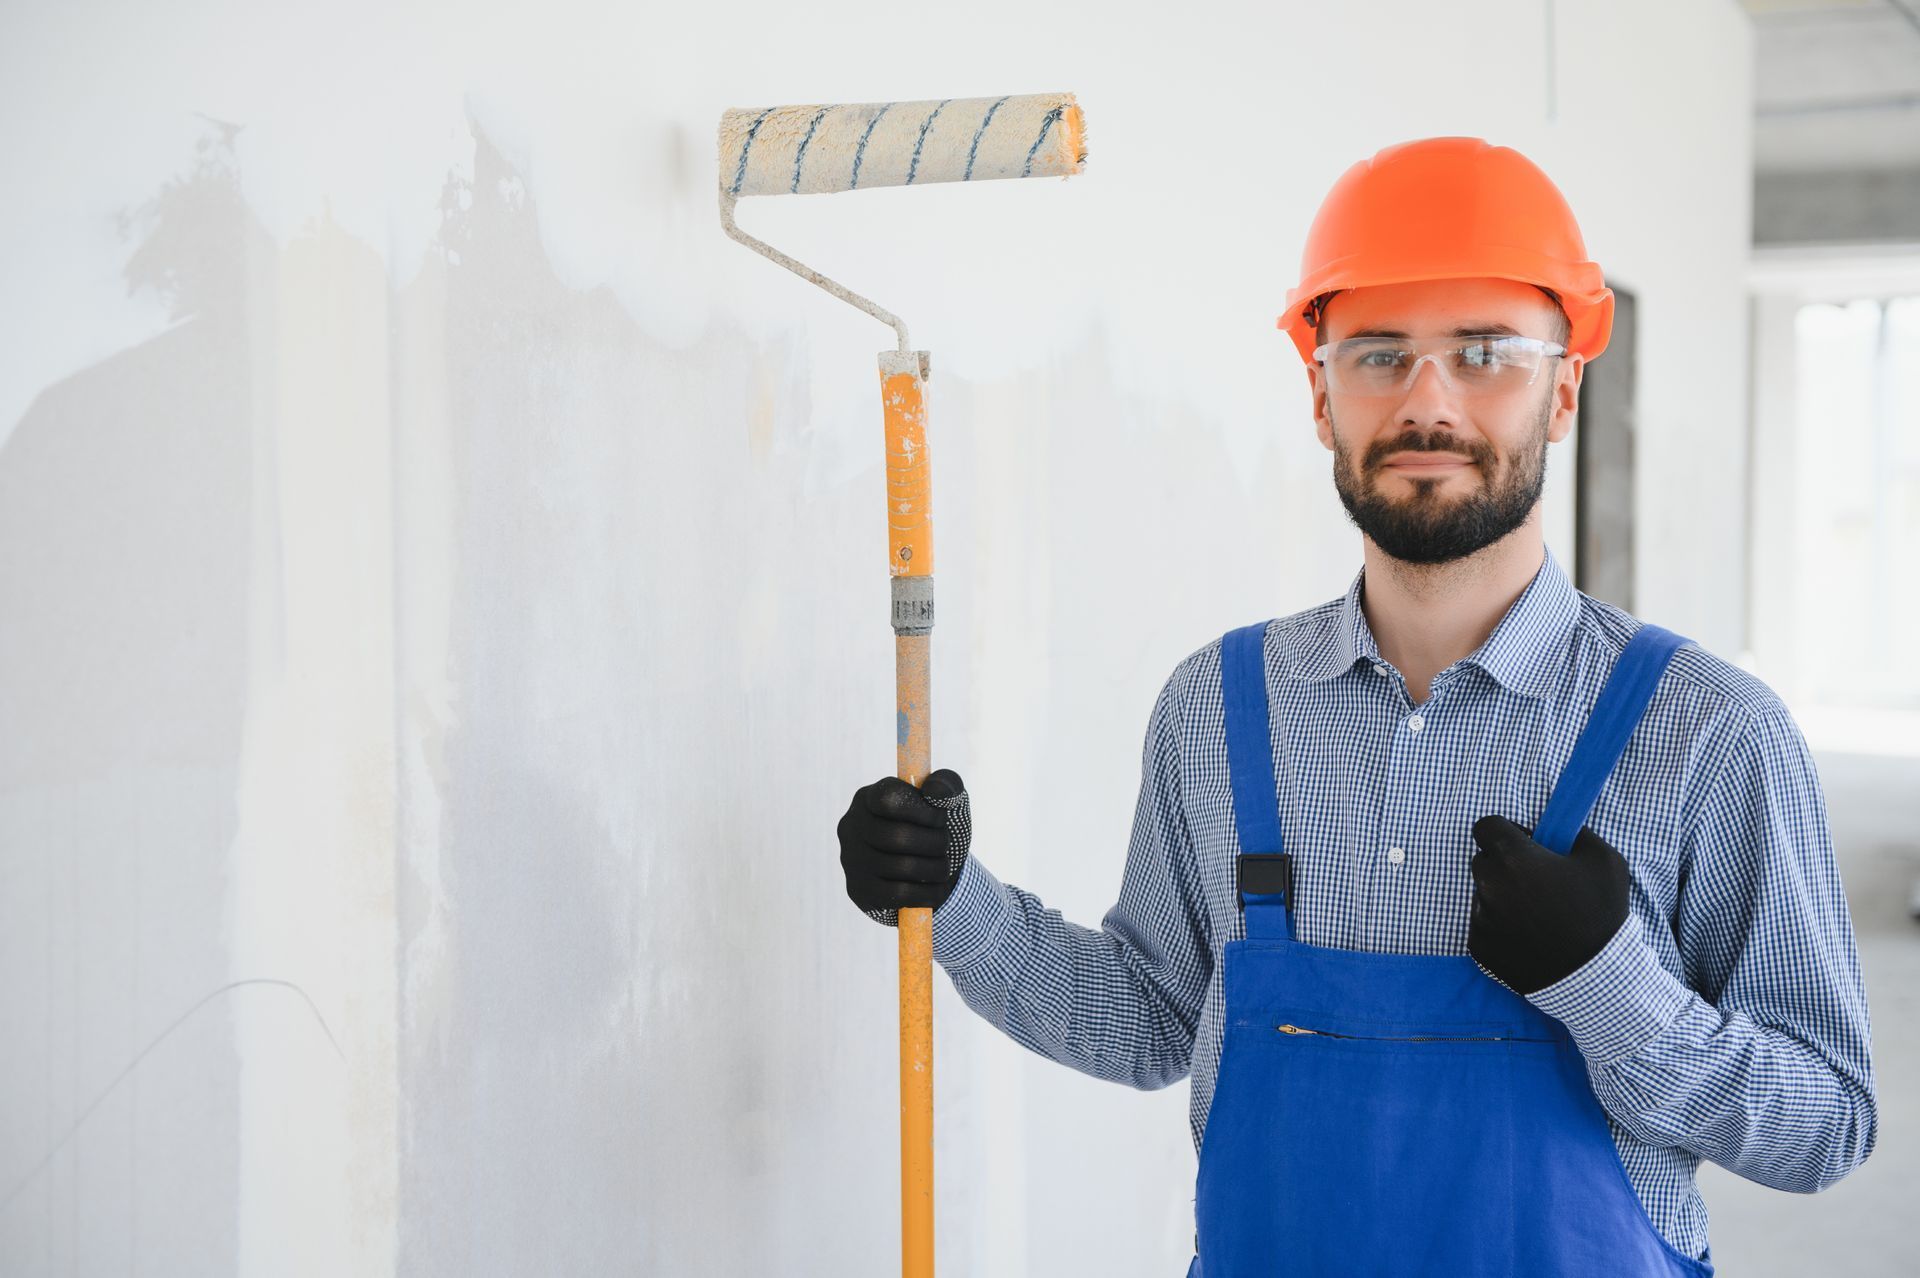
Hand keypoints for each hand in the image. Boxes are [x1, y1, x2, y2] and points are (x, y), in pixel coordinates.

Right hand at [837, 769, 971, 926]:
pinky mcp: (858, 890)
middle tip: (945, 846)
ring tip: (943, 868)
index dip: (923, 811)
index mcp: (869, 796)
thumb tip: (935, 791)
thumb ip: (948, 785)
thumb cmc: (934, 831)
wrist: (928, 873)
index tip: (941, 819)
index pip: (890, 798)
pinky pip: (898, 894)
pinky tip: (937, 889)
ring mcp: (851, 859)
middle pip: (897, 836)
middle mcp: (851, 825)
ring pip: (901, 867)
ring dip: (936, 869)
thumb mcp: (947, 803)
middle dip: (935, 843)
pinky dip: (927, 893)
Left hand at [1467, 815, 1630, 995]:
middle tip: (1536, 882)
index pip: (1486, 826)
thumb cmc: (1601, 914)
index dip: (1506, 832)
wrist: (1595, 977)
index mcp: (1512, 857)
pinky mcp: (1479, 946)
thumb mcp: (1605, 860)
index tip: (1525, 845)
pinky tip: (1531, 937)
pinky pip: (1484, 925)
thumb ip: (1575, 833)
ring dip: (1502, 897)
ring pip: (1483, 894)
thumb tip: (1559, 828)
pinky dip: (1501, 927)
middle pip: (1483, 861)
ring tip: (1538, 915)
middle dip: (1504, 865)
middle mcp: (1489, 885)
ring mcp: (1480, 918)